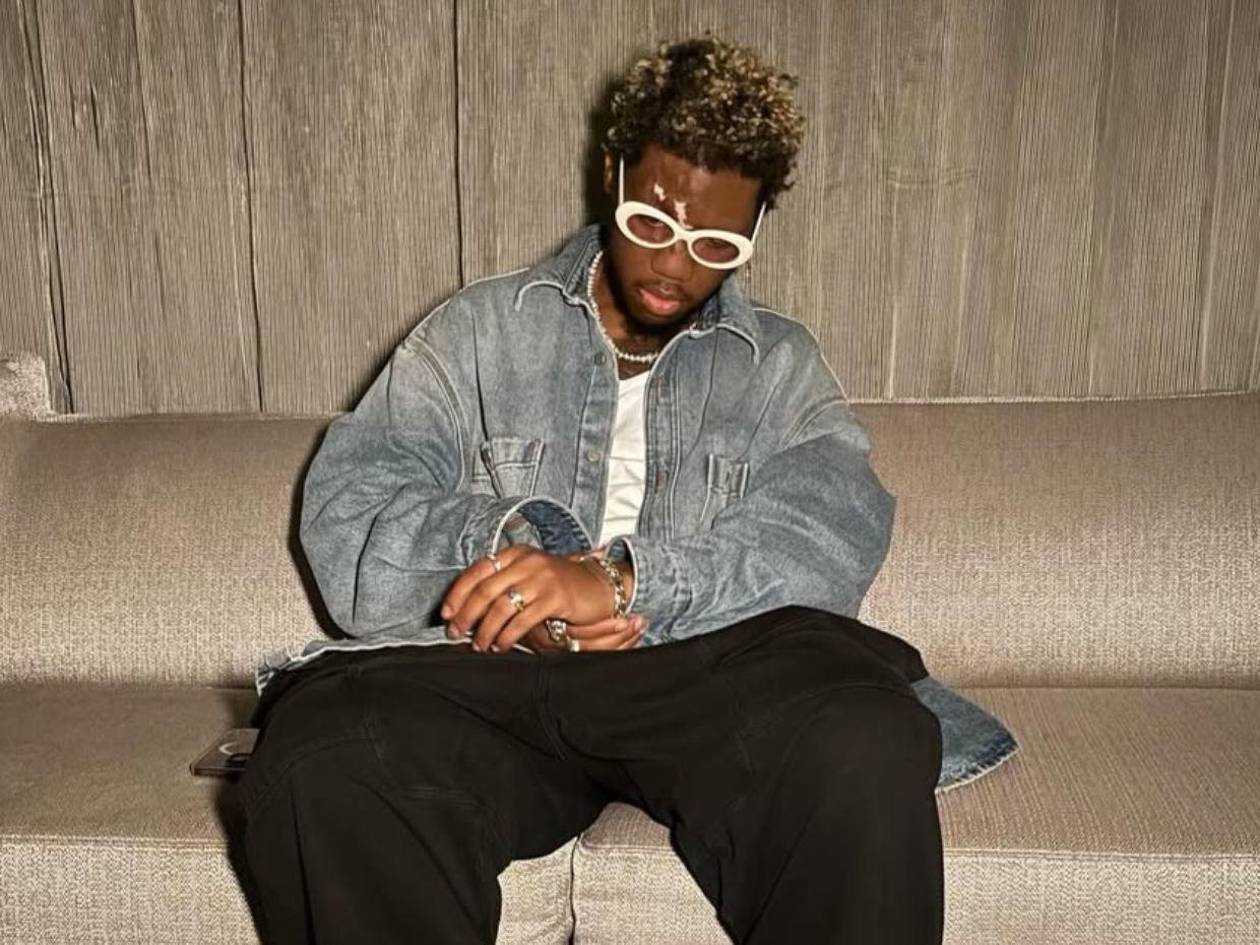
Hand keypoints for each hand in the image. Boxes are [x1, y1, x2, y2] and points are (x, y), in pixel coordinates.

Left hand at [439, 545, 633, 652]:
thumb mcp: (527, 576)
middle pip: (484, 590)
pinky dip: (507, 636)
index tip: (445, 614)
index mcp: (515, 554)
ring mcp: (541, 578)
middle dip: (466, 615)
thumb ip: (501, 585)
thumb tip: (465, 611)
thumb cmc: (558, 585)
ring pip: (501, 607)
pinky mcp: (555, 597)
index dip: (456, 594)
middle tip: (456, 633)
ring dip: (485, 630)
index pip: (476, 571)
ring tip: (480, 645)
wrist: (597, 585)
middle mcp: (526, 562)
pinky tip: (502, 645)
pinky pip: (522, 620)